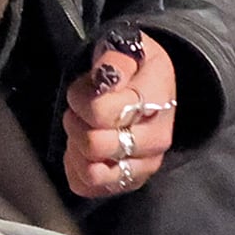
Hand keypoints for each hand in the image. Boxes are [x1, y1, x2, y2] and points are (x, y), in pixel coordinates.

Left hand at [62, 27, 181, 199]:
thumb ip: (114, 60)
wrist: (154, 88)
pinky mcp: (128, 184)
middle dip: (77, 123)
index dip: (81, 100)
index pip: (103, 113)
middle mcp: (156, 140)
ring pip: (92, 172)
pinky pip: (87, 187)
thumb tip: (104, 79)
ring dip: (77, 148)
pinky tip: (83, 149)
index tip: (86, 87)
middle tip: (81, 110)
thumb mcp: (129, 48)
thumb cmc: (136, 66)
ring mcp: (144, 166)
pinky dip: (77, 168)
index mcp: (157, 102)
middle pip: (95, 145)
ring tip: (84, 128)